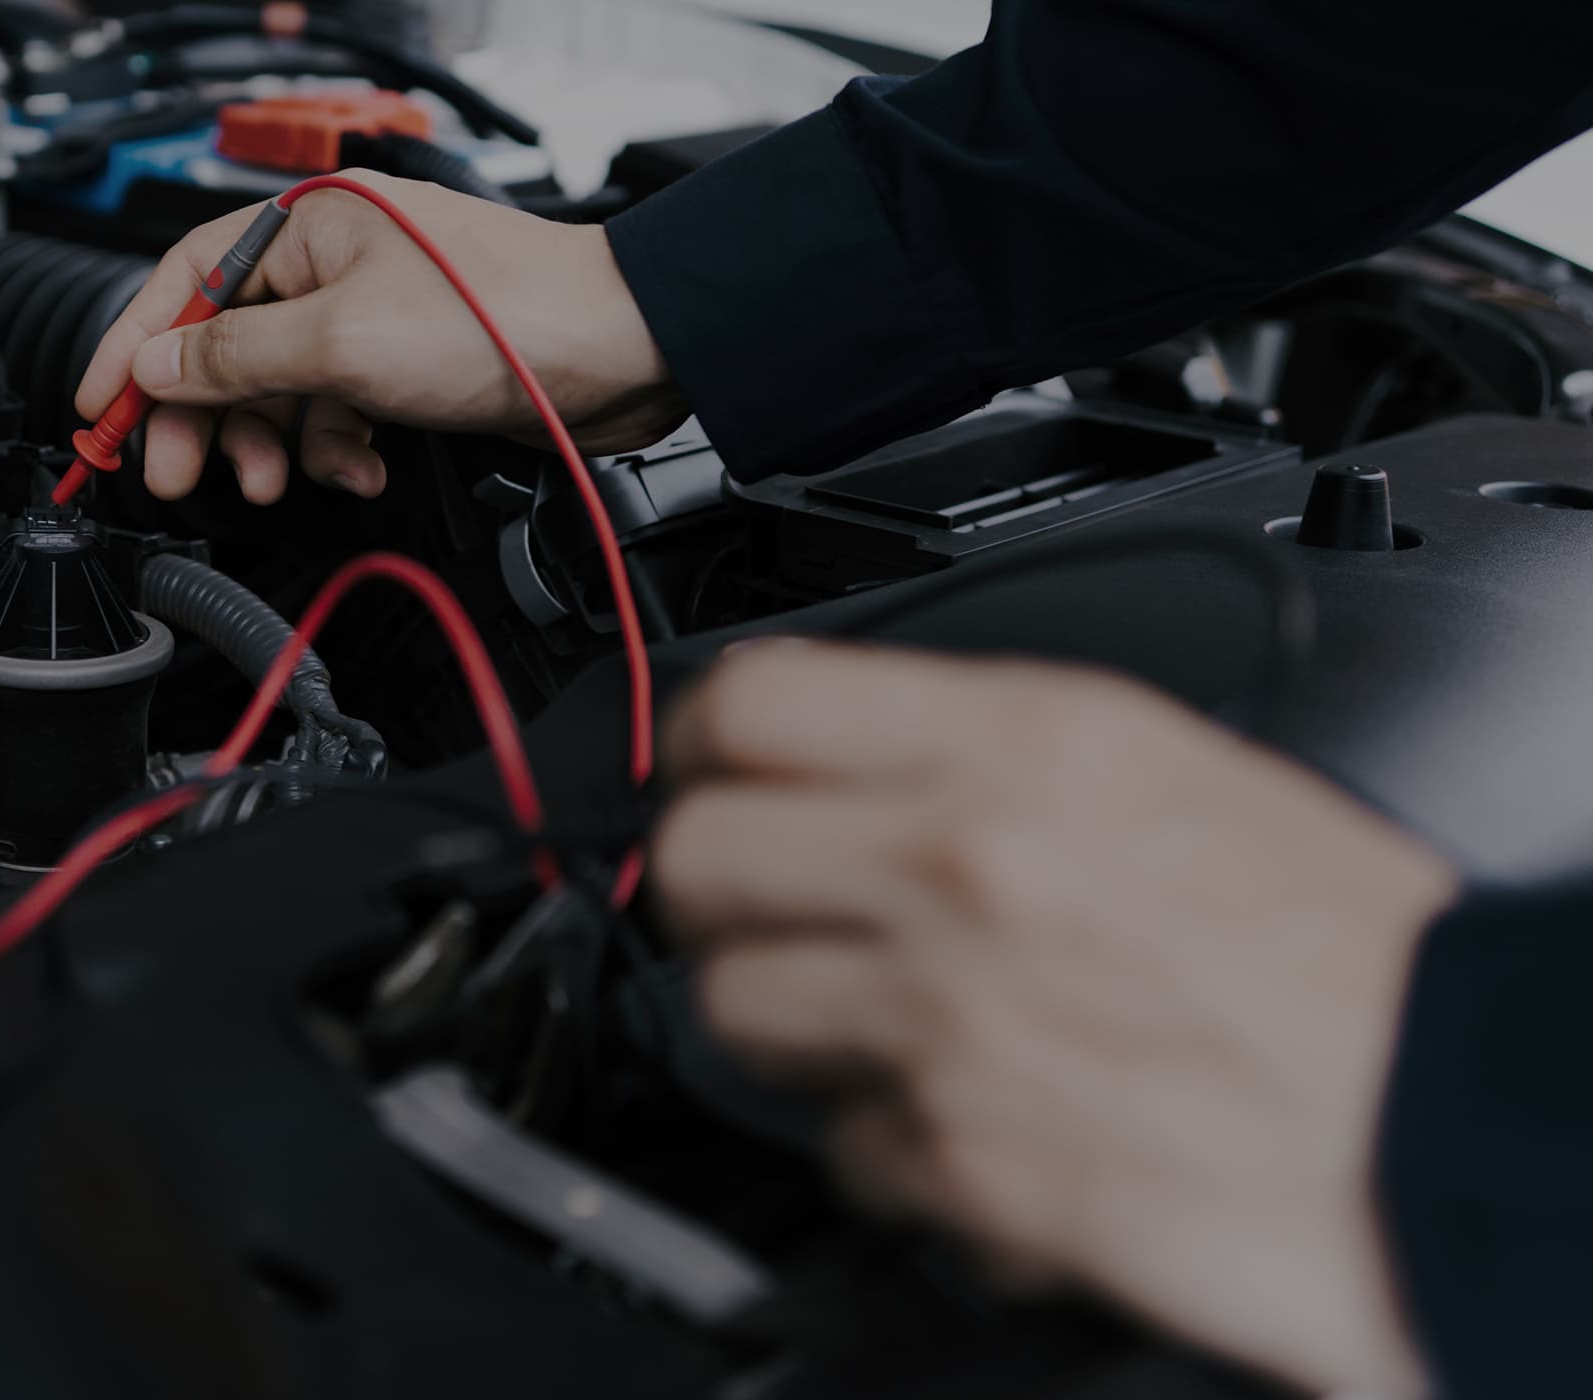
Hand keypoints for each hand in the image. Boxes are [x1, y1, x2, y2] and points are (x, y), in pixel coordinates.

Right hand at [72, 170, 686, 503]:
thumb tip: (154, 368)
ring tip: (278, 481)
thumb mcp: (337, 343)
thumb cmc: (500, 317)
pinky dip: (336, 448)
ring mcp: (368, 314)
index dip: (133, 345)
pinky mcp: (403, 362)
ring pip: (279, 387)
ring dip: (274, 442)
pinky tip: (359, 468)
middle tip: (176, 473)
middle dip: (202, 416)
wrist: (617, 352)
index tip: (98, 407)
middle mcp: (332, 262)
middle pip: (225, 344)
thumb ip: (233, 358)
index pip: (184, 279)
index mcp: (306, 225)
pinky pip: (335, 409)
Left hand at [650, 642, 1456, 1397]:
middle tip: (774, 917)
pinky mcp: (950, 1153)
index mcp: (1029, 747)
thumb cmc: (1355, 970)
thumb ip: (994, 759)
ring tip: (881, 1032)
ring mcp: (942, 1013)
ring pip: (728, 1009)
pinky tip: (968, 1121)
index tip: (708, 779)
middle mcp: (965, 863)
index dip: (702, 748)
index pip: (749, 700)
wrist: (1454, 1123)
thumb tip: (854, 761)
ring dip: (785, 1030)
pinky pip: (831, 1142)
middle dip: (717, 898)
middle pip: (693, 858)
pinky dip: (882, 1148)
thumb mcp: (1180, 776)